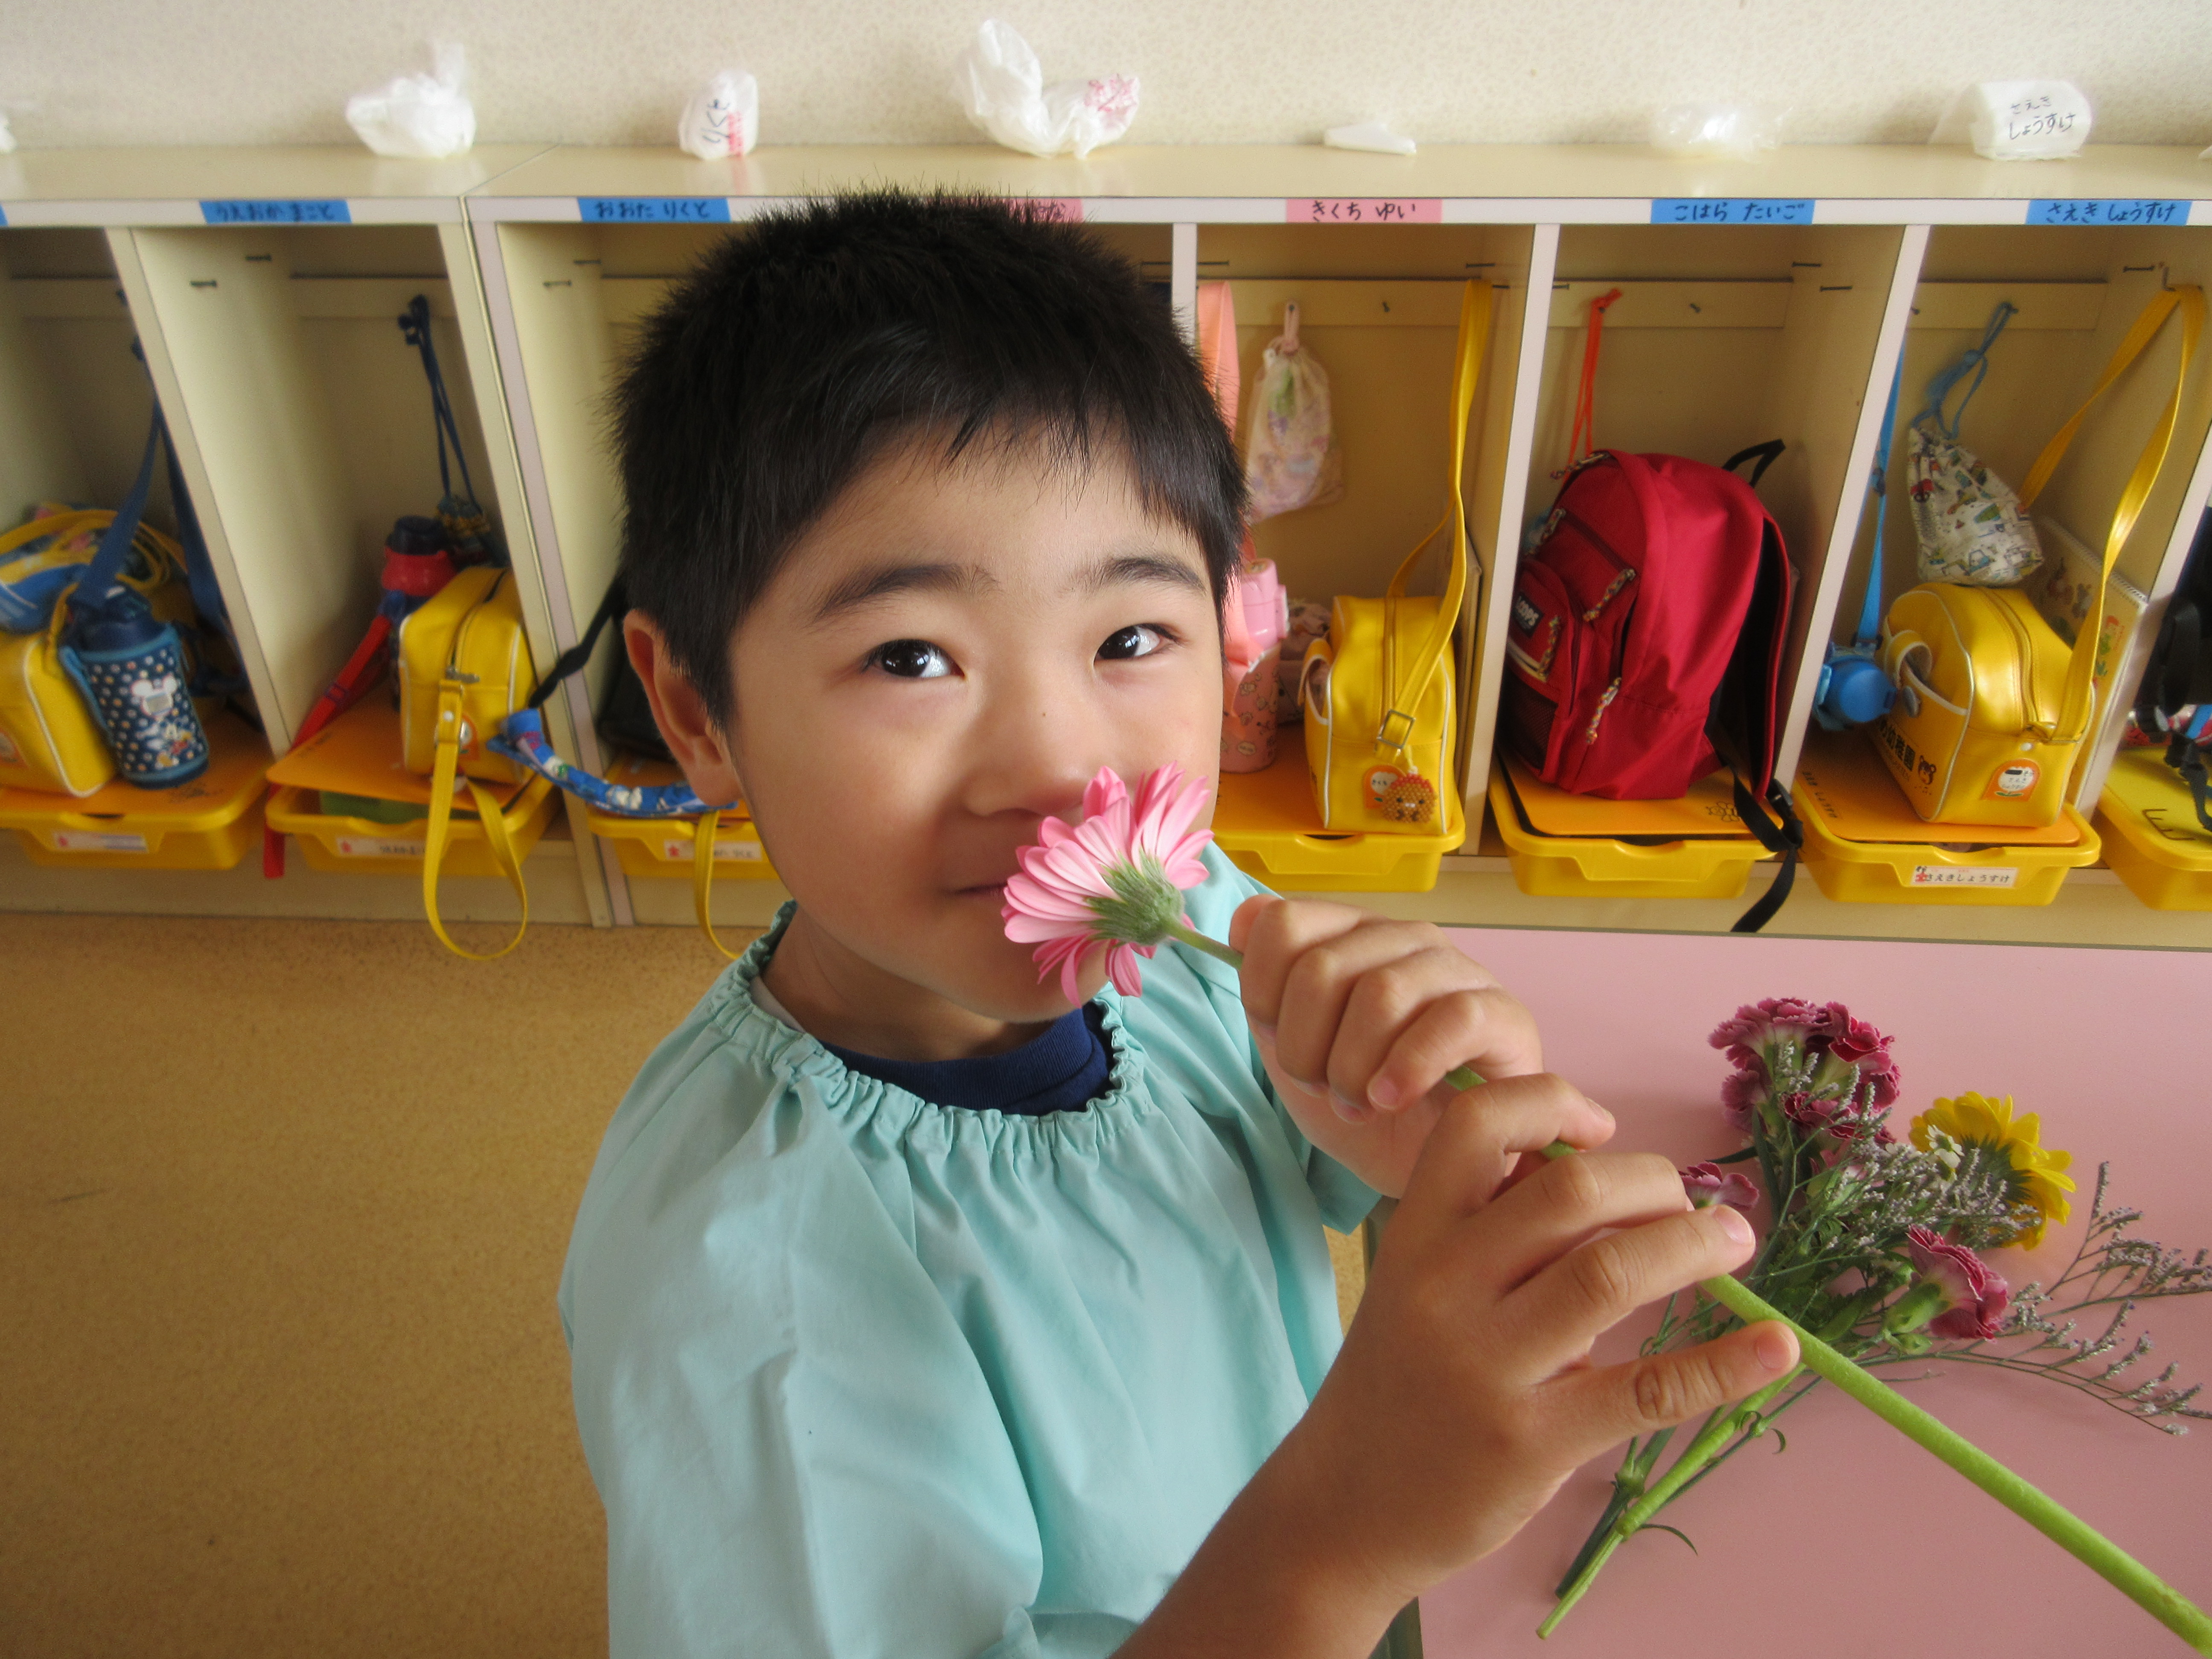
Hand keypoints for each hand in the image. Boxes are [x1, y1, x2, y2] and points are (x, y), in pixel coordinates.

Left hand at [1228, 896, 1540, 1196]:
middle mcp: (1401, 938)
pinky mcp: (1502, 1014)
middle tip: (1323, 1088)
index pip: (1283, 924)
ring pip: (1382, 993)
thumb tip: (1244, 920)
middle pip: (1322, 968)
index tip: (1278, 1043)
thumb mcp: (1294, 1049)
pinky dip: (1409, 1066)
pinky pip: (1452, 1020)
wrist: (1433, 1165)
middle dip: (1305, 1047)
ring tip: (1357, 1104)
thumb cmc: (1365, 1101)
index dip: (1263, 994)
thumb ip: (1264, 985)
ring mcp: (1456, 970)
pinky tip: (1392, 1100)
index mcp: (1348, 934)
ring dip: (1352, 1067)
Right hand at [1271, 1077, 1798, 1621]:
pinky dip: (1724, 1364)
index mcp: (1416, 1234)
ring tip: (1734, 1245)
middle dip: (1655, 1184)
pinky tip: (1776, 1349)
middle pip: (1570, 1192)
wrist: (1348, 1502)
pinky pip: (1645, 1389)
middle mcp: (1444, 1287)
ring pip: (1611, 1272)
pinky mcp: (1530, 1441)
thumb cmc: (1404, 1376)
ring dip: (1694, 1247)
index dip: (1553, 1105)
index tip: (1604, 1131)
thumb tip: (1595, 1161)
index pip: (1477, 1124)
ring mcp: (1487, 1366)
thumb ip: (1489, 1220)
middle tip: (1693, 1208)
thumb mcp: (1418, 1280)